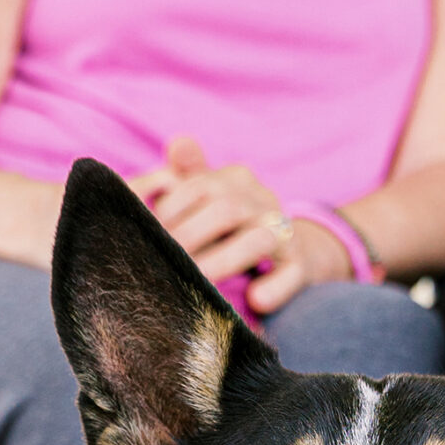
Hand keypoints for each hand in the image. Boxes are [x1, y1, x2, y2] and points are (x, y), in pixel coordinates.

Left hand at [129, 137, 353, 313]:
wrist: (295, 251)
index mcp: (235, 179)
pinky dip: (275, 287)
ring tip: (197, 281)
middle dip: (190, 236)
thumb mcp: (209, 195)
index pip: (198, 184)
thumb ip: (184, 173)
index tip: (142, 232)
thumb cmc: (233, 225)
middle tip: (160, 264)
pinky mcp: (302, 266)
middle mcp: (261, 200)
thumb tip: (178, 143)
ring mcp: (285, 233)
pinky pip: (292, 273)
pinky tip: (256, 300)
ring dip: (224, 260)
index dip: (168, 208)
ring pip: (260, 238)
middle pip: (226, 207)